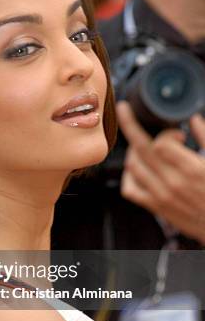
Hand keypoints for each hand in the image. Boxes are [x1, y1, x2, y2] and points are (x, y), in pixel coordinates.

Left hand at [116, 101, 204, 243]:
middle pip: (140, 150)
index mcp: (192, 170)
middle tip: (125, 112)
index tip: (177, 134)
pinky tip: (137, 168)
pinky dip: (129, 176)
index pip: (161, 144)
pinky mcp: (156, 207)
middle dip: (130, 125)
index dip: (166, 134)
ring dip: (133, 150)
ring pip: (132, 167)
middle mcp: (173, 183)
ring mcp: (161, 196)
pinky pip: (130, 190)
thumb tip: (195, 119)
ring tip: (142, 144)